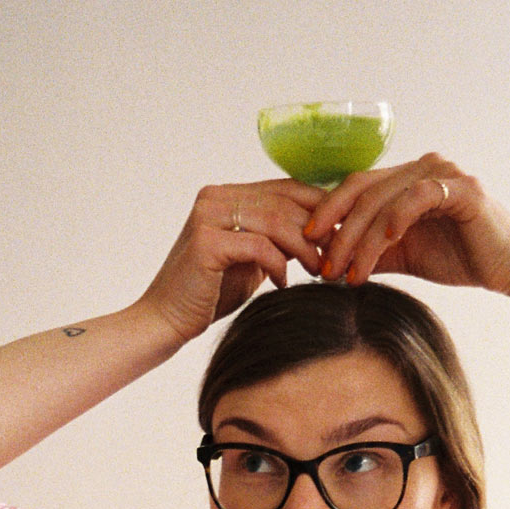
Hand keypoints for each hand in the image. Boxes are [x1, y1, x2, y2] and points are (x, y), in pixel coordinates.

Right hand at [138, 179, 326, 344]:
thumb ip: (275, 240)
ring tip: (318, 270)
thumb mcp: (250, 260)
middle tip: (337, 256)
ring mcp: (209, 216)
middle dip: (318, 229)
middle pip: (284, 202)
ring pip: (276, 221)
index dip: (319, 208)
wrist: (167, 320)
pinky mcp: (207, 241)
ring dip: (304, 248)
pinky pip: (260, 246)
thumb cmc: (209, 294)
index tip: (342, 234)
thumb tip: (320, 233)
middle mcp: (215, 197)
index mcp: (226, 195)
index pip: (284, 188)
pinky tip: (283, 284)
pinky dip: (279, 266)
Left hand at [303, 154, 509, 296]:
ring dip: (361, 239)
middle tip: (323, 266)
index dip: (327, 212)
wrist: (508, 268)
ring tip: (349, 273)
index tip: (307, 243)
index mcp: (405, 179)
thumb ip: (372, 251)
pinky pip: (418, 197)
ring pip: (385, 200)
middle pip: (363, 192)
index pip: (355, 188)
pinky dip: (396, 219)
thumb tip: (331, 261)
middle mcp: (421, 167)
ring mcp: (441, 173)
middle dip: (338, 231)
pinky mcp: (461, 188)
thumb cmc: (460, 259)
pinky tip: (385, 244)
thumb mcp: (403, 256)